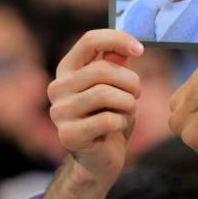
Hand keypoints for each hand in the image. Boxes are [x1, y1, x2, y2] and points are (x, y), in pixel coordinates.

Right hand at [26, 29, 142, 198]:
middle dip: (130, 82)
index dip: (118, 39)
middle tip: (137, 94)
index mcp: (67, 69)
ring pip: (106, 94)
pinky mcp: (68, 135)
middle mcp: (57, 88)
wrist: (101, 159)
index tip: (140, 50)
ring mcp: (59, 112)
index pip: (90, 40)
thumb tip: (125, 45)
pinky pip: (108, 119)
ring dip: (128, 103)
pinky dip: (122, 122)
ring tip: (127, 111)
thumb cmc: (109, 118)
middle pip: (102, 70)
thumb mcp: (116, 86)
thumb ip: (116, 63)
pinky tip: (118, 128)